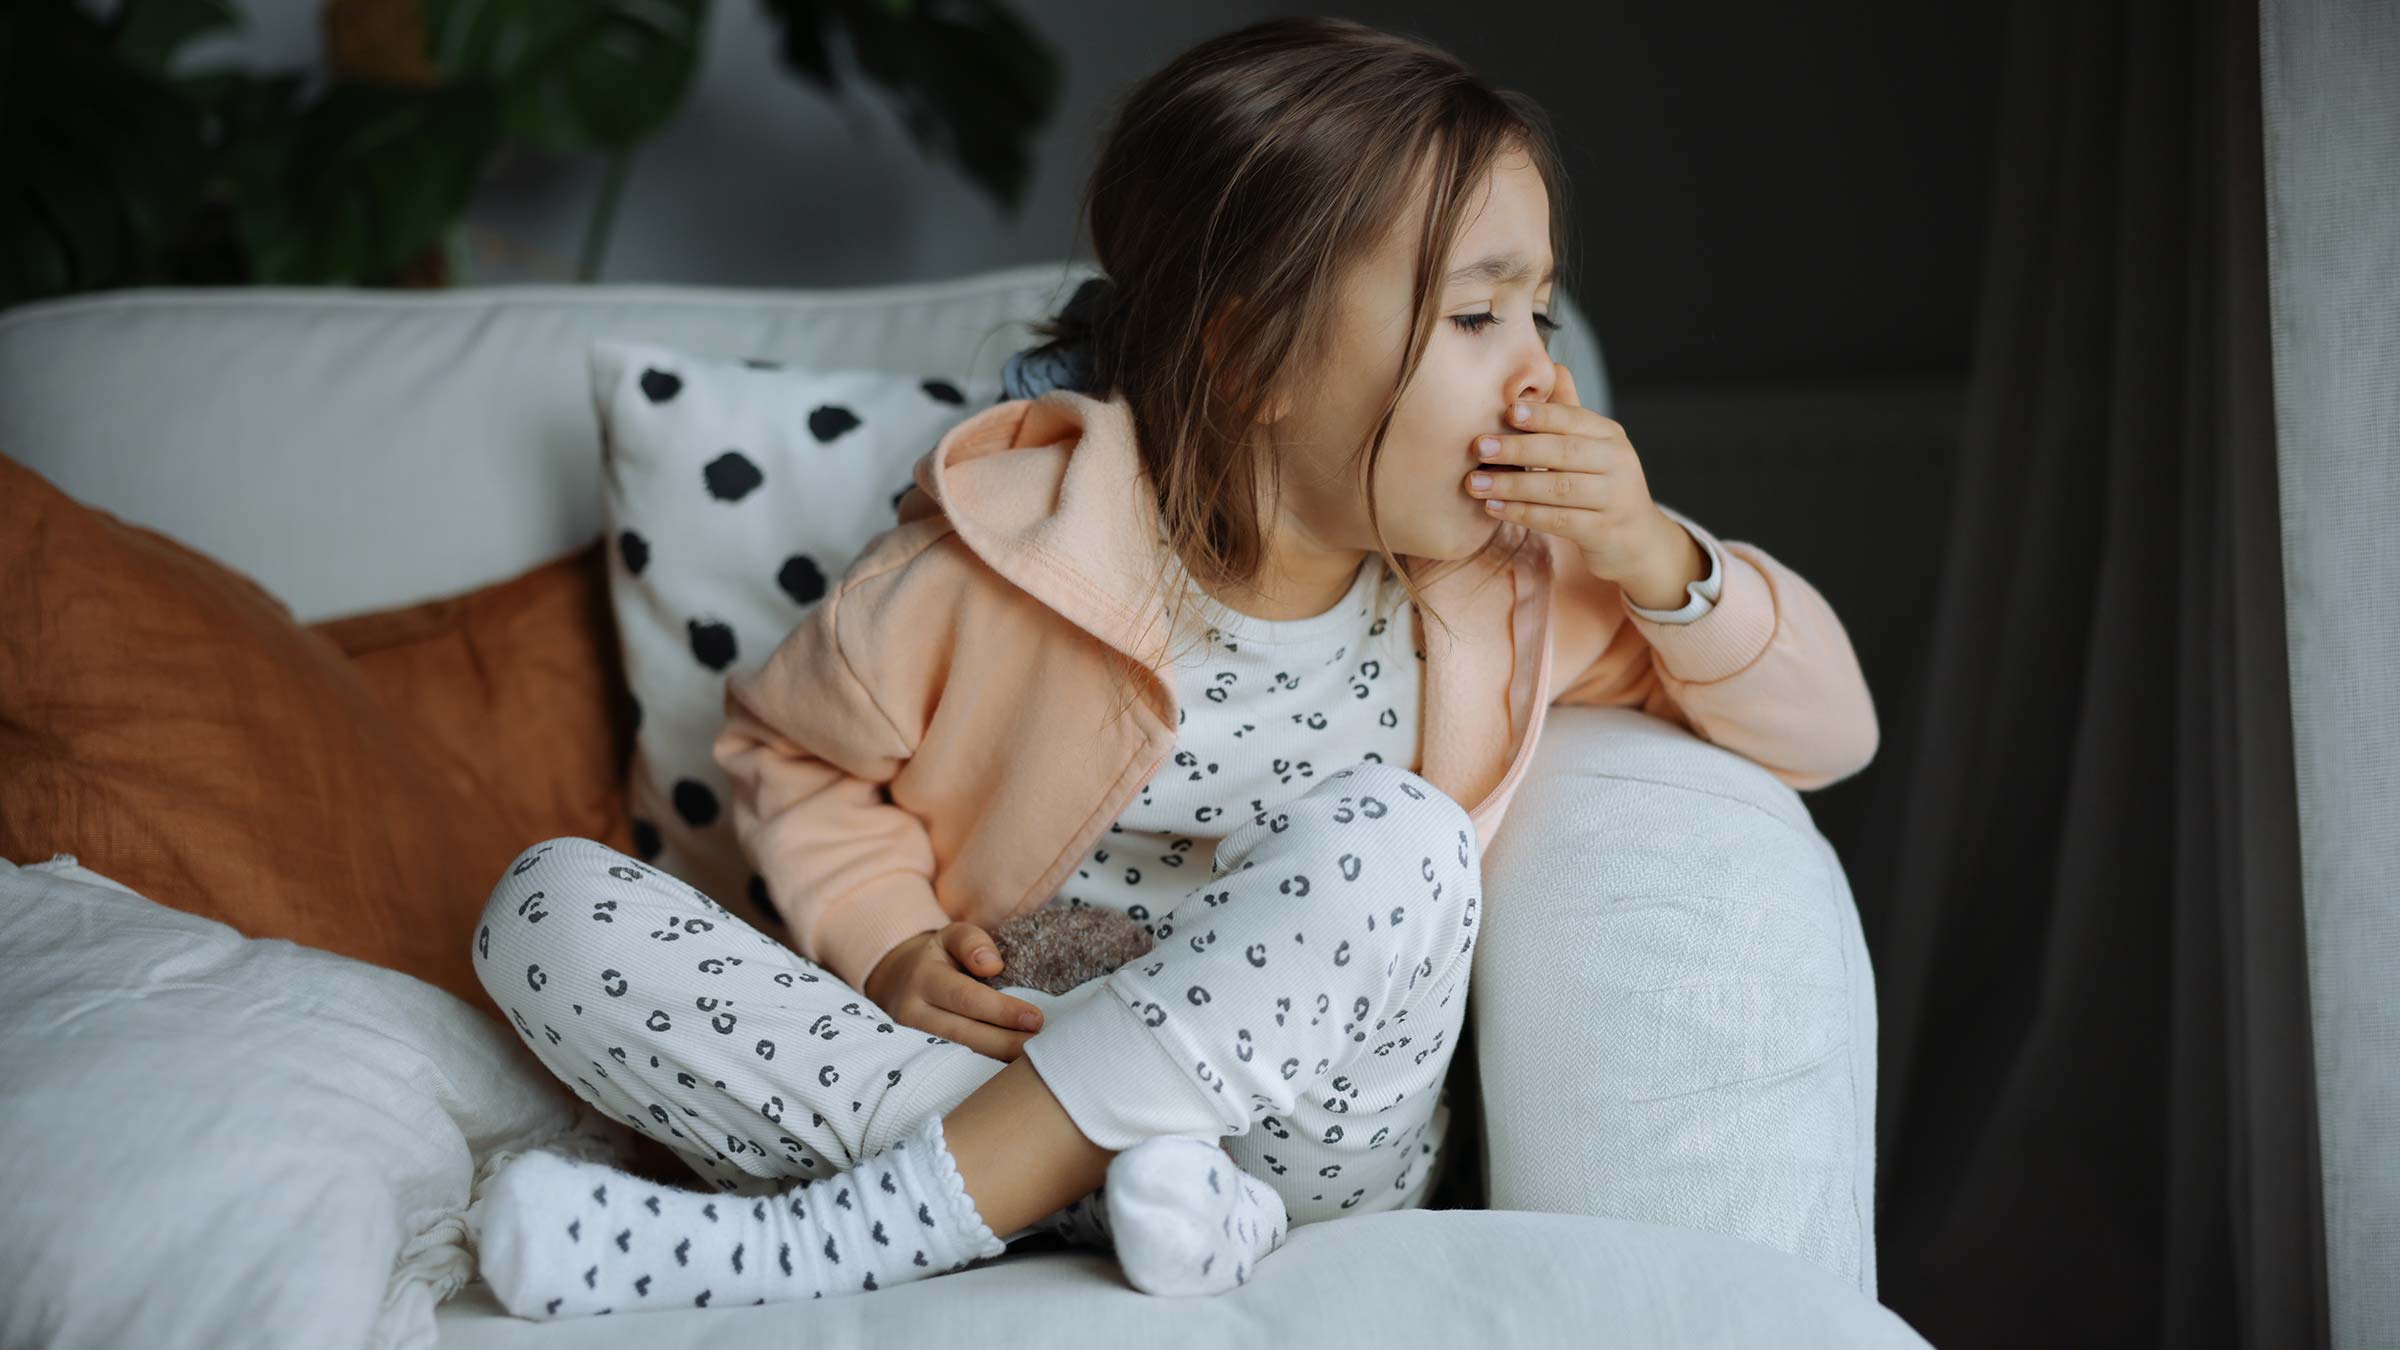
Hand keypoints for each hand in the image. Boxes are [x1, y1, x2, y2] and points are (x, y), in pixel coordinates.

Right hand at [862, 922, 1046, 1061]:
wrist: (895, 980)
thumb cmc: (936, 957)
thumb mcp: (950, 936)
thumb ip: (972, 942)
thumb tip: (992, 965)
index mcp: (924, 978)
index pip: (966, 997)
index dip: (1001, 1010)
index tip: (1035, 1018)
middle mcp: (913, 1012)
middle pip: (963, 1034)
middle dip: (1005, 1042)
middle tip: (1042, 1046)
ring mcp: (912, 1040)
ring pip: (957, 1056)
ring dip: (997, 1060)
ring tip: (1032, 1060)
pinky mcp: (918, 1058)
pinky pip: (952, 1067)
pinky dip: (982, 1068)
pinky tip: (1009, 1069)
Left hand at [1464, 362, 1701, 605]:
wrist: (1637, 539)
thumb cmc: (1603, 485)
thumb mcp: (1592, 446)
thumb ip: (1570, 411)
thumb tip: (1553, 366)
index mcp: (1610, 436)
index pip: (1574, 419)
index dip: (1541, 415)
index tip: (1507, 412)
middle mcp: (1617, 463)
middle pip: (1563, 452)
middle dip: (1518, 448)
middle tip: (1478, 446)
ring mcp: (1613, 499)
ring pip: (1558, 488)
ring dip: (1512, 485)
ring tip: (1475, 483)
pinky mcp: (1602, 531)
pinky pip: (1558, 521)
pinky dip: (1523, 514)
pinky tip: (1493, 509)